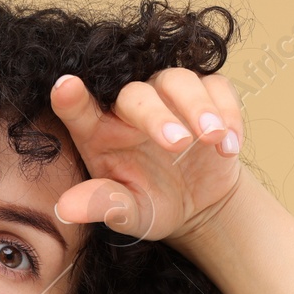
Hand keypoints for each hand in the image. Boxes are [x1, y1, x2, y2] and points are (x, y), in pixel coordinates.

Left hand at [47, 69, 245, 248]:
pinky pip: (216, 87)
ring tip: (213, 138)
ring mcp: (168, 96)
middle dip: (158, 115)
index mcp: (99, 132)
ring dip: (198, 107)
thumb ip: (101, 205)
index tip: (66, 87)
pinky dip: (227, 112)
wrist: (198, 204)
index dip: (71, 97)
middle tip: (178, 145)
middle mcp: (130, 108)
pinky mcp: (206, 95)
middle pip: (137, 94)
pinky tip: (229, 146)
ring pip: (179, 80)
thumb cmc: (152, 204)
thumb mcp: (127, 213)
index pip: (78, 108)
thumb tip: (64, 209)